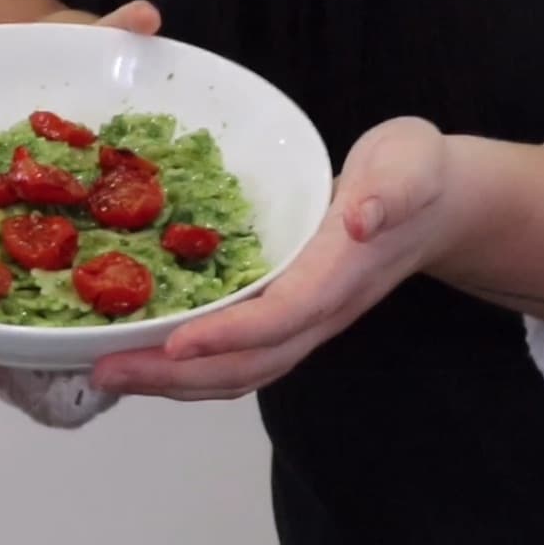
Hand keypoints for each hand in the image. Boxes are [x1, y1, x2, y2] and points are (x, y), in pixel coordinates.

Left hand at [93, 117, 454, 399]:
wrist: (439, 207)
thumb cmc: (416, 175)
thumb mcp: (410, 161)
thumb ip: (393, 187)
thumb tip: (364, 217)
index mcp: (341, 271)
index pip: (282, 316)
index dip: (229, 335)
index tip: (174, 344)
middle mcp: (319, 311)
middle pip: (248, 364)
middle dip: (176, 376)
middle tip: (104, 370)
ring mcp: (303, 323)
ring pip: (239, 372)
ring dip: (172, 383)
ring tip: (106, 373)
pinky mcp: (286, 319)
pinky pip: (236, 359)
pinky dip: (186, 370)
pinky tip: (142, 358)